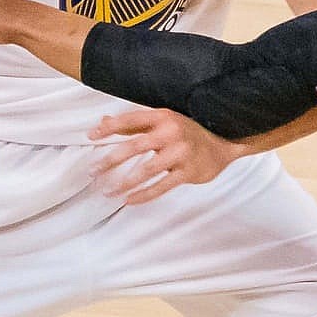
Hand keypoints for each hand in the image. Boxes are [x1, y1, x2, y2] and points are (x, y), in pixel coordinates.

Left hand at [90, 108, 243, 205]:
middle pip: (134, 146)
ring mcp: (181, 153)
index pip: (130, 120)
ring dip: (124, 182)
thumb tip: (102, 122)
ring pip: (146, 170)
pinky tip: (129, 200)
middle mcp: (171, 133)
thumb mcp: (163, 122)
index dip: (109, 129)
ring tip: (108, 190)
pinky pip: (161, 186)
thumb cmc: (188, 132)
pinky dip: (144, 194)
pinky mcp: (188, 172)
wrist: (225, 144)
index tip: (91, 137)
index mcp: (163, 116)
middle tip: (93, 171)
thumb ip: (134, 123)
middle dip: (110, 159)